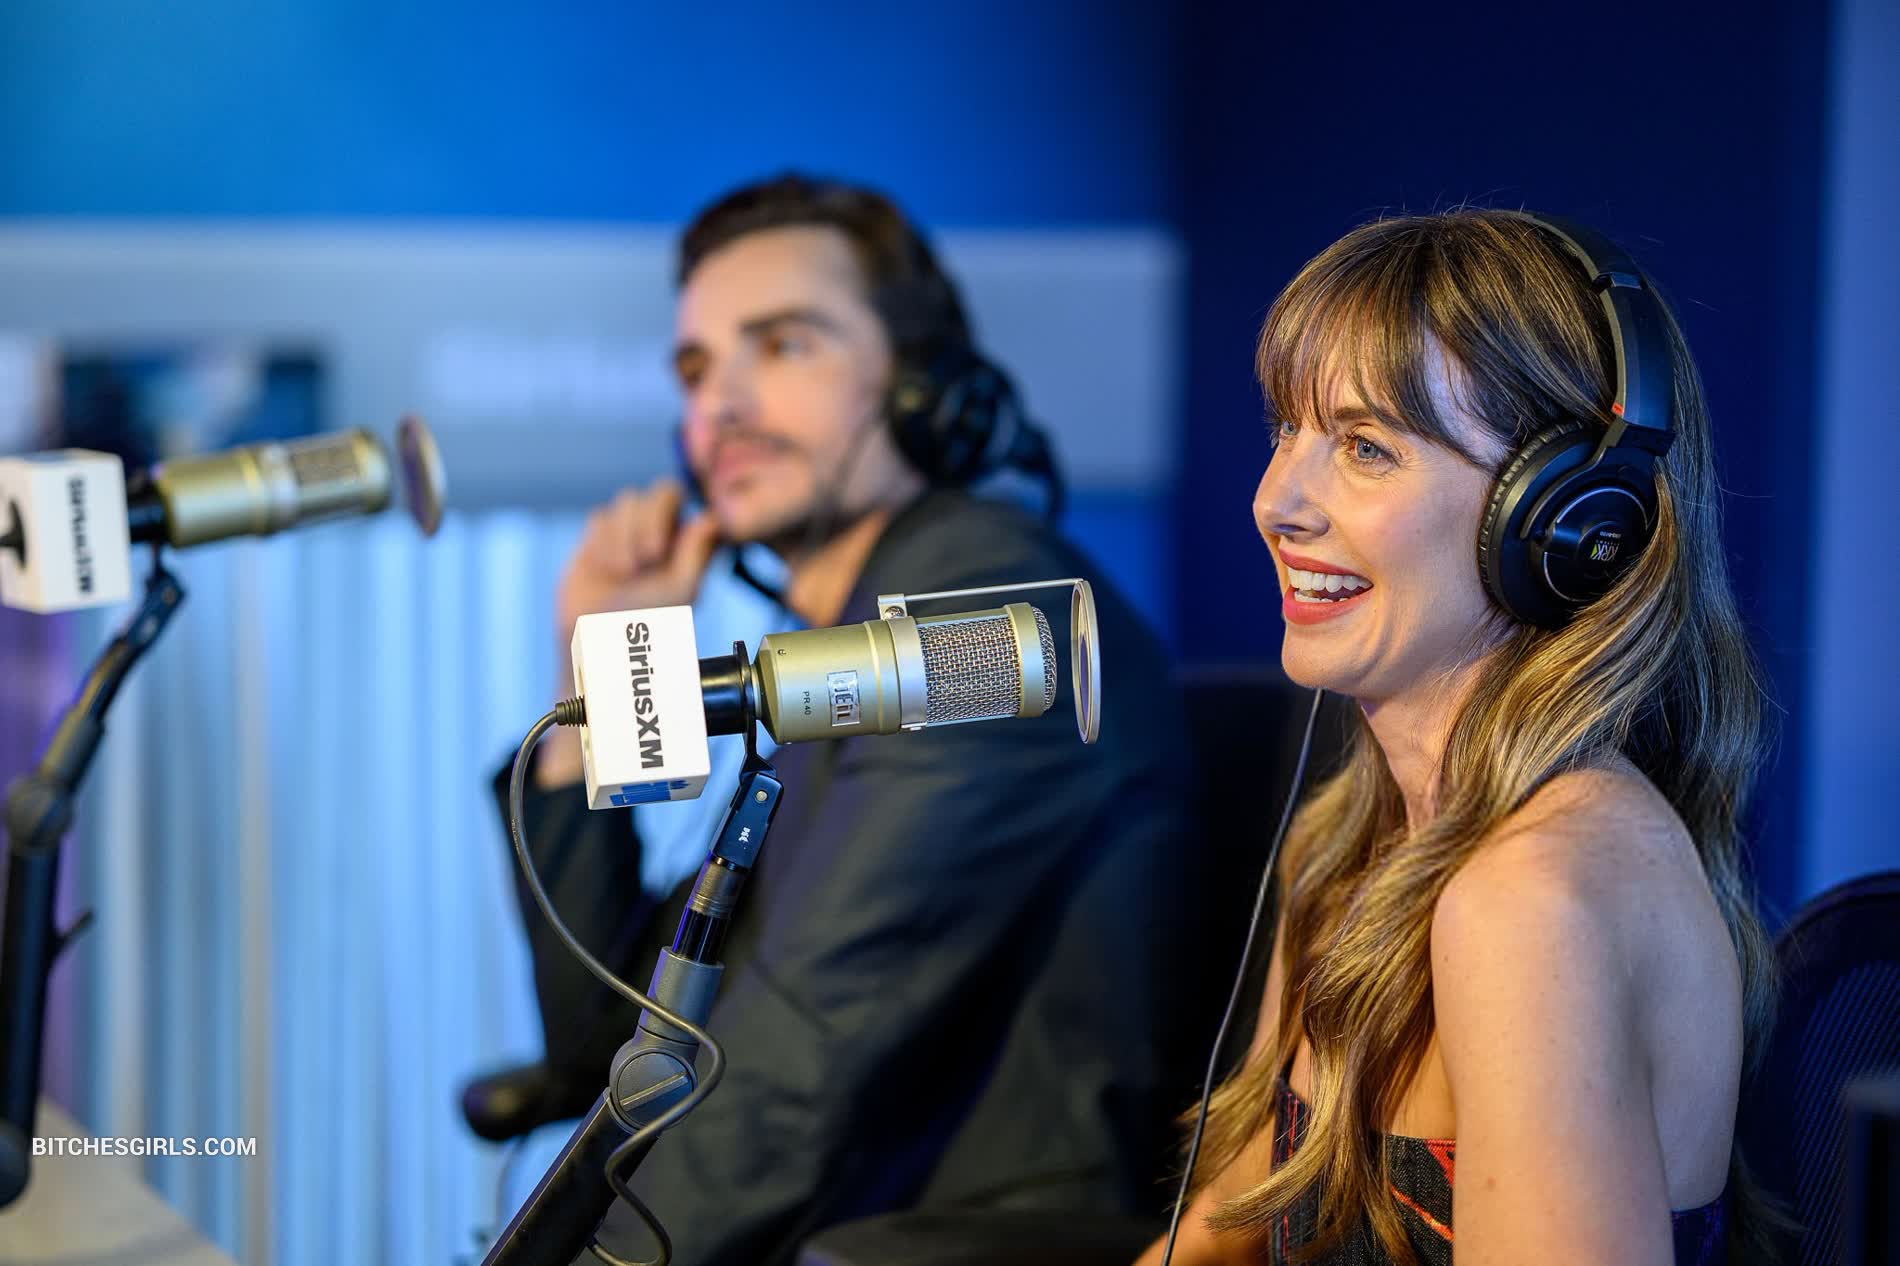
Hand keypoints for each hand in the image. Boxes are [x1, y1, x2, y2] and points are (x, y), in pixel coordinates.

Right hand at [555, 479, 721, 639]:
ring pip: (629, 499)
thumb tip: (710, 517)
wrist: (596, 633)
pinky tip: (605, 569)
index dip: (690, 519)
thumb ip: (698, 552)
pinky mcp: (600, 532)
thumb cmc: (648, 617)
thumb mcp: (682, 590)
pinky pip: (601, 516)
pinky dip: (603, 543)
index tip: (676, 550)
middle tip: (650, 557)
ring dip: (626, 536)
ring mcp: (632, 528)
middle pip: (664, 490)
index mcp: (693, 542)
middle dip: (653, 520)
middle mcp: (666, 529)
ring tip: (626, 572)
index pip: (697, 502)